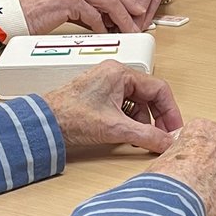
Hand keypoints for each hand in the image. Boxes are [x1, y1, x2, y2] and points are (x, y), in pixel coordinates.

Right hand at [18, 0, 144, 34]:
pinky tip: (106, 34)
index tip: (134, 8)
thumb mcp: (63, 4)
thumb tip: (104, 18)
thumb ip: (83, 6)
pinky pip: (93, 14)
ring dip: (121, 17)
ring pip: (107, 0)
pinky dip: (102, 26)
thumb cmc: (33, 13)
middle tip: (140, 18)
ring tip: (129, 29)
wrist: (11, 16)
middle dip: (128, 5)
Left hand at [42, 60, 182, 152]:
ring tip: (141, 138)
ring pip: (138, 103)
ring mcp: (107, 85)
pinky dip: (130, 121)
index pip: (159, 89)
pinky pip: (125, 106)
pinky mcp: (100, 96)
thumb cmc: (69, 117)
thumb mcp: (115, 128)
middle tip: (163, 136)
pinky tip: (128, 134)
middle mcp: (115, 74)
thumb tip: (167, 142)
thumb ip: (147, 135)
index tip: (174, 129)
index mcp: (120, 73)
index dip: (170, 111)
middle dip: (157, 118)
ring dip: (143, 122)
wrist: (42, 124)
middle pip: (150, 95)